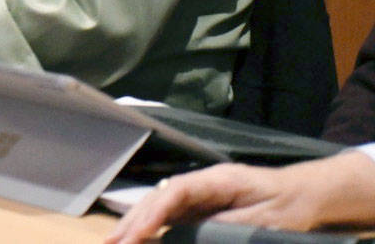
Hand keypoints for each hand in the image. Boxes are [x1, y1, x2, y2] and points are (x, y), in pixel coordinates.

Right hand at [106, 152, 374, 243]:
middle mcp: (202, 184)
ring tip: (115, 241)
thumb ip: (230, 226)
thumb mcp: (267, 220)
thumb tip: (193, 234)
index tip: (136, 234)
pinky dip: (152, 227)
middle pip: (159, 197)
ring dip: (137, 223)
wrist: (307, 193)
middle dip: (133, 220)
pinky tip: (139, 239)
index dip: (152, 213)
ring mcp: (201, 195)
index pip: (175, 193)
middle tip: (112, 242)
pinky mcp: (203, 207)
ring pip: (161, 206)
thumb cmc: (290, 205)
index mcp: (216, 181)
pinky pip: (171, 216)